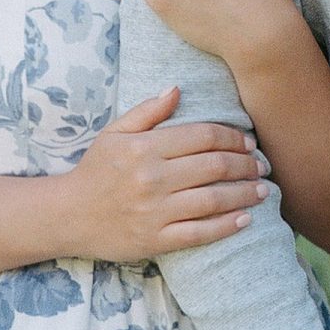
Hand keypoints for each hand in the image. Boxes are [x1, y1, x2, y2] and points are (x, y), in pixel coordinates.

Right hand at [63, 89, 269, 261]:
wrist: (66, 215)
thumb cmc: (94, 171)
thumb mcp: (114, 133)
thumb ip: (147, 111)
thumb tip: (178, 89)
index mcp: (145, 148)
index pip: (204, 137)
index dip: (234, 138)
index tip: (248, 142)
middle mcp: (152, 178)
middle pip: (215, 167)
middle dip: (246, 165)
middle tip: (262, 165)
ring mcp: (155, 211)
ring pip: (213, 200)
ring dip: (245, 194)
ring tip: (263, 190)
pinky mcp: (155, 240)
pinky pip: (199, 233)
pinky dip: (227, 226)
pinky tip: (245, 219)